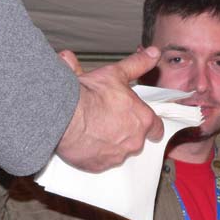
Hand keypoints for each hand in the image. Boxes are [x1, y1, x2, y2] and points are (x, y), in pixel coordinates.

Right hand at [55, 47, 163, 171]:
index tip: (141, 120)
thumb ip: (137, 65)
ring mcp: (117, 156)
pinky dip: (95, 154)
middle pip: (136, 139)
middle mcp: (134, 141)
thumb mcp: (116, 74)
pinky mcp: (98, 166)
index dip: (149, 123)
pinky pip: (100, 162)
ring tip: (94, 129)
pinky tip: (85, 141)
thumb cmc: (90, 95)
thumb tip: (153, 53)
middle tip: (109, 119)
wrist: (62, 114)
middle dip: (126, 131)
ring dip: (110, 142)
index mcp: (142, 120)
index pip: (156, 127)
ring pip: (119, 151)